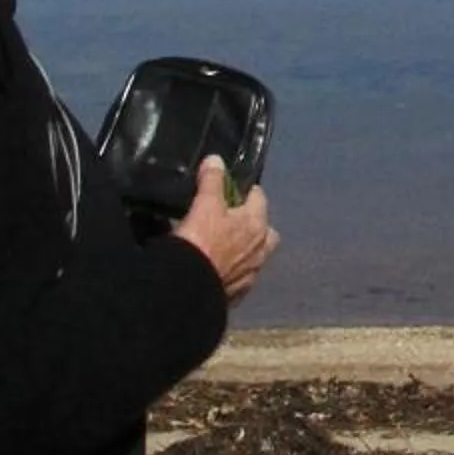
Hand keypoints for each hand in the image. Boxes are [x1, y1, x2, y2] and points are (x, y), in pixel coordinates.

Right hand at [171, 155, 277, 305]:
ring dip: (243, 250)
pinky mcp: (238, 295)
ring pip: (253, 256)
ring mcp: (251, 274)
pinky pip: (239, 277)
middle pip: (265, 231)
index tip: (230, 190)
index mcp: (257, 224)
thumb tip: (216, 160)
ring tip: (221, 247)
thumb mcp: (205, 205)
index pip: (259, 198)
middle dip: (253, 224)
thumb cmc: (201, 242)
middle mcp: (261, 250)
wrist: (189, 291)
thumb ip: (212, 181)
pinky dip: (231, 272)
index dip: (245, 191)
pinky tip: (215, 270)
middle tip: (229, 221)